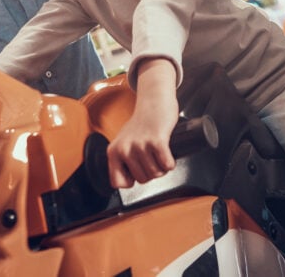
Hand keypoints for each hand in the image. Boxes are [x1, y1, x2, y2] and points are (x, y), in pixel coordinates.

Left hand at [106, 59, 178, 187]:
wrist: (154, 102)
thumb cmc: (142, 123)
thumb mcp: (123, 142)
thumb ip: (121, 160)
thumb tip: (125, 182)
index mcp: (113, 151)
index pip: (118, 183)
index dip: (131, 181)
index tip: (137, 171)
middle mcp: (124, 149)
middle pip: (142, 180)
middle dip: (151, 172)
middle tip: (153, 158)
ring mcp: (140, 145)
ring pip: (155, 174)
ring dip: (162, 168)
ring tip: (160, 155)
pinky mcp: (157, 141)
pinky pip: (166, 165)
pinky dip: (170, 163)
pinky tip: (168, 155)